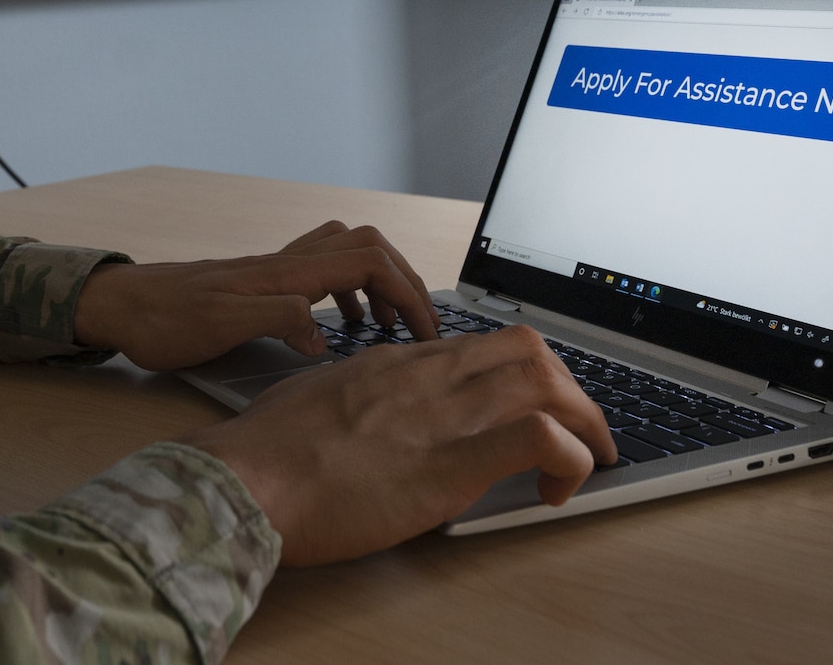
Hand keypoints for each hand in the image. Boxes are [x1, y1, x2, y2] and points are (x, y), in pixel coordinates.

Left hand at [72, 220, 438, 371]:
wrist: (120, 306)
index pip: (367, 262)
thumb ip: (275, 321)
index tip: (425, 333)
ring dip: (378, 284)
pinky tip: (334, 325)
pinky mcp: (262, 282)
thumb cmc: (162, 319)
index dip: (406, 292)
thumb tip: (322, 334)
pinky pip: (321, 271)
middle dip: (404, 281)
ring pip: (346, 253)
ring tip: (383, 330)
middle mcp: (285, 263)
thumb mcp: (217, 326)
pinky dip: (345, 291)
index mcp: (284, 273)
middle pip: (368, 246)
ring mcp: (274, 269)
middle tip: (418, 328)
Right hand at [184, 325, 614, 565]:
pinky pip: (536, 438)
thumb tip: (376, 418)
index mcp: (397, 364)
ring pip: (545, 380)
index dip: (526, 373)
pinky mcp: (450, 467)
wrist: (244, 480)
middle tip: (580, 431)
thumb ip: (361, 399)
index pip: (484, 344)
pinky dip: (569, 457)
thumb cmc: (266, 450)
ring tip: (588, 460)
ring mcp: (442, 416)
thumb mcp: (320, 399)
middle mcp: (427, 377)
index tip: (536, 406)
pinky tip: (562, 488)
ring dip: (584, 421)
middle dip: (569, 388)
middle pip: (528, 349)